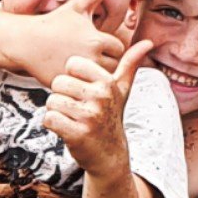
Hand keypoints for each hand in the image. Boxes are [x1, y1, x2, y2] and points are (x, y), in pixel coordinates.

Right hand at [7, 0, 130, 83]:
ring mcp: (78, 73)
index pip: (118, 48)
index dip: (108, 46)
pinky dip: (81, 84)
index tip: (96, 43)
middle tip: (90, 56)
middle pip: (112, 66)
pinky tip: (72, 73)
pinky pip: (84, 89)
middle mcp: (89, 57)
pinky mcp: (68, 85)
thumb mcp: (77, 6)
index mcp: (96, 39)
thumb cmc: (54, 23)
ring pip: (100, 80)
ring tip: (84, 65)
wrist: (25, 42)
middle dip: (104, 62)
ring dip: (95, 75)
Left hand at [44, 39, 152, 178]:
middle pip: (58, 82)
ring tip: (72, 119)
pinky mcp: (77, 134)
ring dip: (57, 111)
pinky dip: (52, 125)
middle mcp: (101, 97)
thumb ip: (130, 65)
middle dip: (62, 96)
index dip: (72, 78)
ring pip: (52, 101)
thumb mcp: (122, 90)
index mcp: (107, 82)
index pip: (71, 64)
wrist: (109, 155)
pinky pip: (49, 118)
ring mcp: (90, 116)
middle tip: (76, 109)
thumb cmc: (111, 116)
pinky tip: (66, 129)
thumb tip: (148, 42)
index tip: (82, 91)